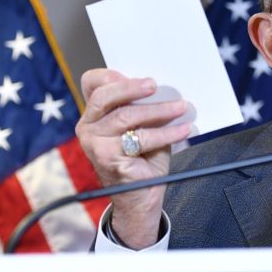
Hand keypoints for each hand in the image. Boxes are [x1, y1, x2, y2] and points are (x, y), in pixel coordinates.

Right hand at [75, 69, 189, 248]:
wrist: (141, 196)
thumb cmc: (143, 156)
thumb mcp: (142, 126)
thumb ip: (142, 107)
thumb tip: (164, 87)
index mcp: (94, 113)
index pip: (92, 84)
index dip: (111, 75)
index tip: (138, 76)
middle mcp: (88, 127)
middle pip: (105, 97)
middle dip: (132, 88)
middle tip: (155, 85)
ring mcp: (95, 144)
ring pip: (126, 117)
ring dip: (159, 110)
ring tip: (181, 107)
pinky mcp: (108, 159)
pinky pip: (141, 139)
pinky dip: (167, 133)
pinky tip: (183, 129)